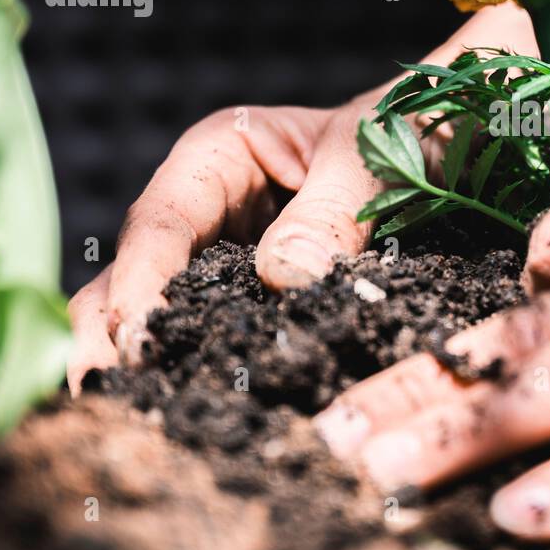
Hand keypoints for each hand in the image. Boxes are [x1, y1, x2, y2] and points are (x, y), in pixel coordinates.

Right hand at [67, 98, 388, 391]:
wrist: (446, 147)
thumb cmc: (406, 130)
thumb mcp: (373, 157)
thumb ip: (332, 210)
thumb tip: (286, 276)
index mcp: (220, 156)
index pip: (163, 221)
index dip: (139, 280)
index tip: (132, 338)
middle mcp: (211, 212)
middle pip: (139, 275)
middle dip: (114, 334)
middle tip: (102, 396)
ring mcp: (230, 263)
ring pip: (169, 316)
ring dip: (148, 364)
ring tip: (131, 420)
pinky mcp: (260, 306)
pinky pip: (225, 340)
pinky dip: (204, 374)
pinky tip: (194, 417)